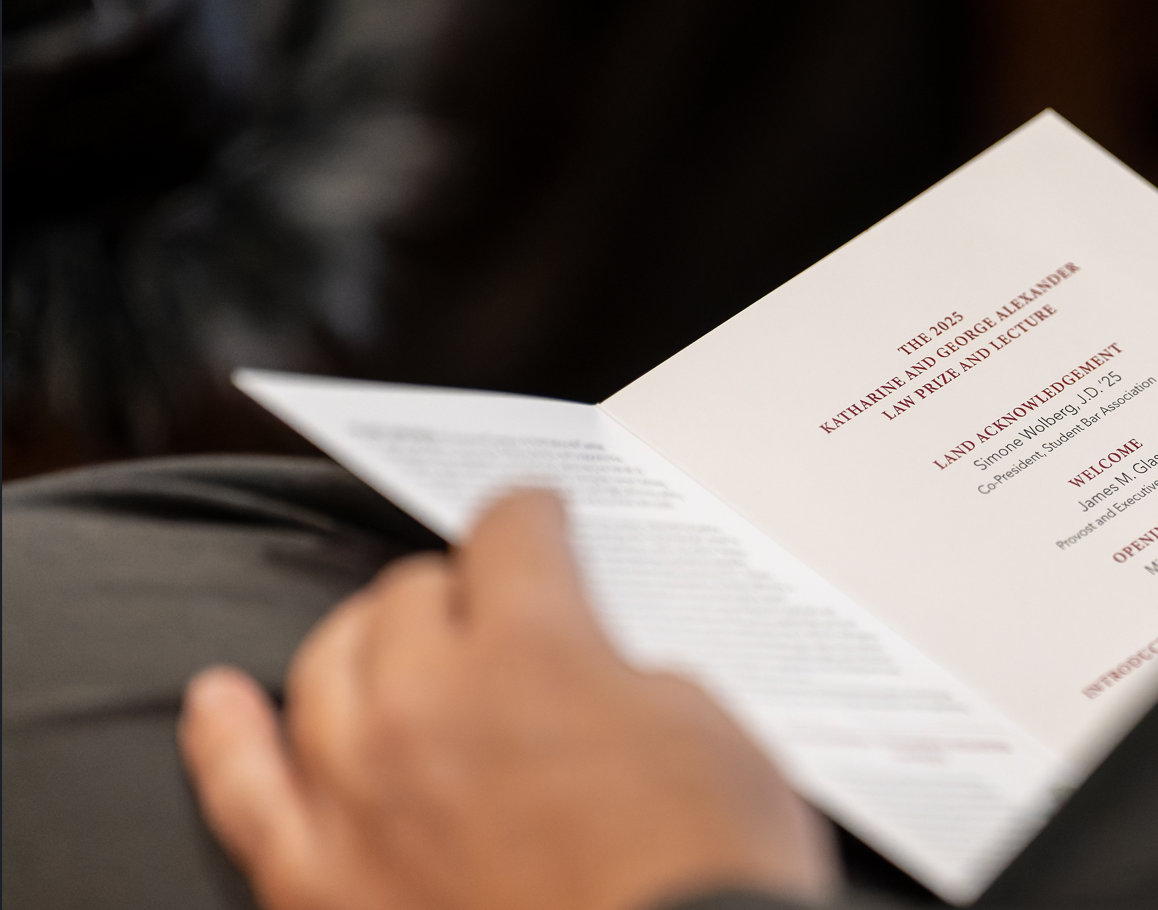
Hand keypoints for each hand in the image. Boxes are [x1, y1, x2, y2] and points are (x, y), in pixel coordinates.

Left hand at [179, 491, 835, 909]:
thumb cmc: (705, 865)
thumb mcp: (704, 725)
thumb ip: (616, 670)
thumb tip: (580, 672)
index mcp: (531, 646)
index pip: (510, 534)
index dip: (533, 516)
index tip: (538, 520)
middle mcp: (426, 704)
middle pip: (406, 595)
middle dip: (456, 588)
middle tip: (488, 604)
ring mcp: (362, 794)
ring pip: (325, 670)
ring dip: (366, 644)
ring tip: (391, 645)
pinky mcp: (324, 881)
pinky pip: (243, 793)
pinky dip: (227, 739)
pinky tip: (220, 704)